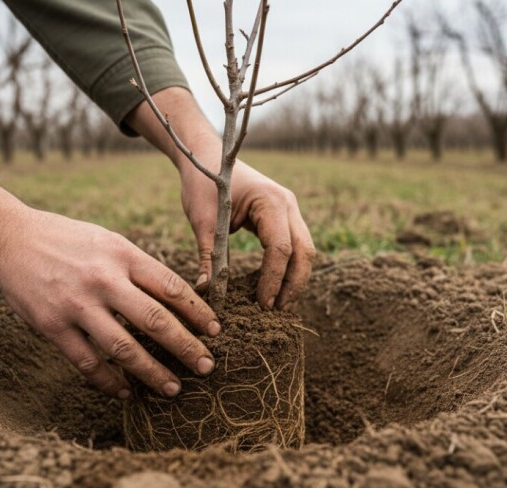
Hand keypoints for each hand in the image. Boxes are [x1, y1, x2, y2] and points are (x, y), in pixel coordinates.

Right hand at [0, 166, 218, 398]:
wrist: (10, 238)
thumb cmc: (67, 240)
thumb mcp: (108, 241)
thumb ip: (139, 268)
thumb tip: (176, 300)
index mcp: (123, 254)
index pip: (172, 287)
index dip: (198, 313)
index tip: (215, 331)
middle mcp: (104, 279)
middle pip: (156, 320)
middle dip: (186, 347)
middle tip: (206, 366)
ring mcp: (77, 304)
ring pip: (124, 348)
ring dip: (153, 372)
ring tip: (173, 388)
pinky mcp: (52, 325)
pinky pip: (87, 362)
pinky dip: (110, 381)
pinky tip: (126, 391)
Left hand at [124, 87, 316, 309]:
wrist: (208, 157)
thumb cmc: (203, 184)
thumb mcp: (202, 220)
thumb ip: (208, 255)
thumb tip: (206, 290)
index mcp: (271, 201)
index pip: (281, 248)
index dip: (273, 279)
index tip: (261, 304)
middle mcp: (288, 204)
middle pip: (304, 252)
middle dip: (293, 284)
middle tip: (275, 311)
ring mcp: (290, 209)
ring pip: (305, 250)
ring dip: (294, 279)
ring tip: (277, 305)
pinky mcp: (284, 216)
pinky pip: (295, 245)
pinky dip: (289, 267)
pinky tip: (275, 287)